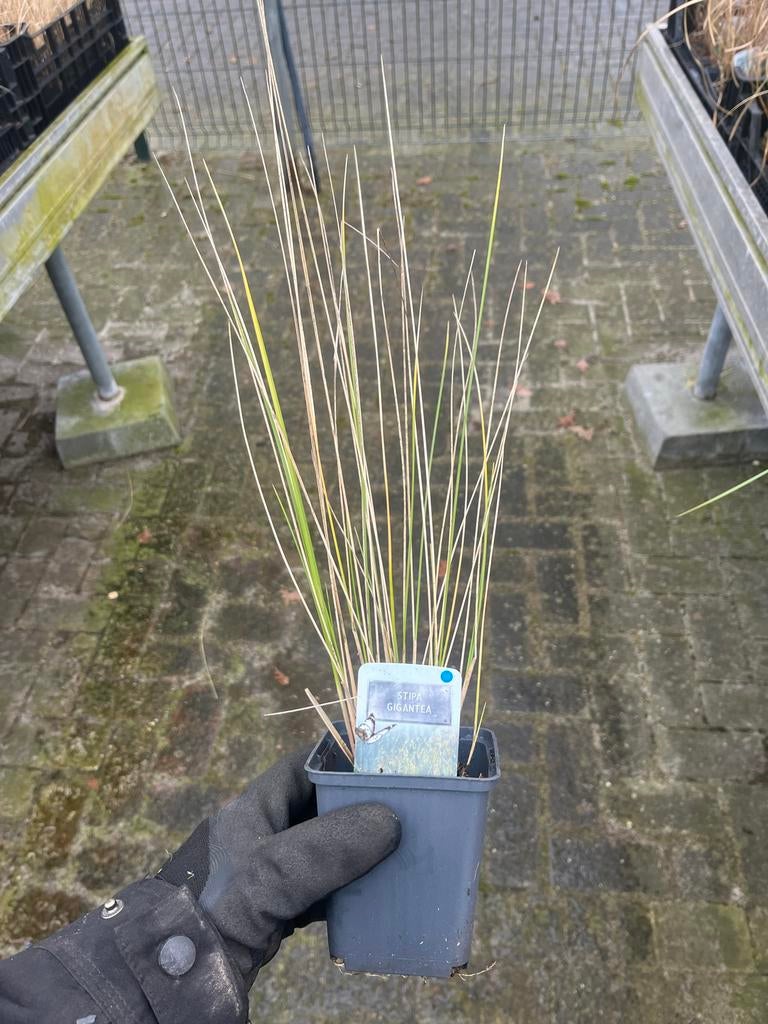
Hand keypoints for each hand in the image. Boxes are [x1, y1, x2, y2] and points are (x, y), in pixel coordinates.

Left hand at [157, 747, 399, 986]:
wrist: (194, 975)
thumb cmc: (227, 908)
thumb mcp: (277, 871)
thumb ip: (329, 845)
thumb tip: (389, 819)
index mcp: (252, 805)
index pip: (302, 765)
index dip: (341, 759)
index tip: (384, 763)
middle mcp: (262, 831)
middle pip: (319, 805)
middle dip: (359, 807)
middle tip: (404, 807)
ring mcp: (271, 869)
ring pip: (325, 846)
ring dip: (358, 848)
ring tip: (399, 845)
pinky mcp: (279, 904)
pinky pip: (324, 883)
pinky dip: (349, 884)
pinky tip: (374, 890)